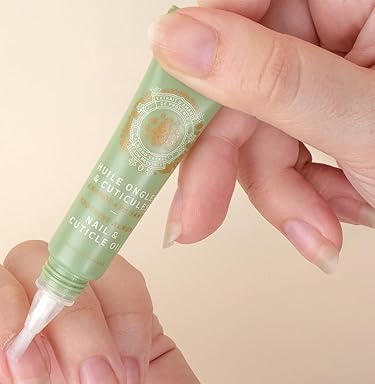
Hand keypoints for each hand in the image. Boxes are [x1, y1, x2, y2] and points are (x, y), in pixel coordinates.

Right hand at [153, 1, 374, 273]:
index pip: (241, 2)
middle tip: (196, 221)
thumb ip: (269, 79)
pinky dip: (303, 194)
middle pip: (240, 81)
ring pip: (259, 128)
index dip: (192, 66)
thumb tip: (177, 41)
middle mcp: (343, 17)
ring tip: (320, 231)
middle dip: (231, 166)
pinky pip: (286, 149)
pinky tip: (335, 212)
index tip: (158, 128)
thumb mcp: (366, 121)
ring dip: (280, 194)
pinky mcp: (333, 106)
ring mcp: (338, 64)